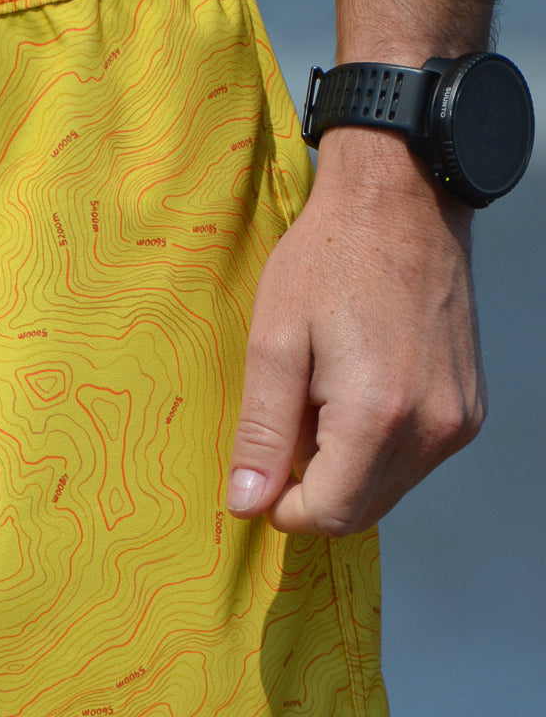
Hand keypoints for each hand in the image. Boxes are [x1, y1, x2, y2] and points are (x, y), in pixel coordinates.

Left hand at [226, 128, 486, 536]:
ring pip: (386, 491)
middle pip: (360, 512)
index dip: (284, 507)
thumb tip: (248, 504)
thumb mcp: (273, 343)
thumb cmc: (329, 260)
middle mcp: (431, 428)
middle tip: (294, 420)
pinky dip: (377, 447)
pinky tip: (360, 390)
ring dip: (345, 467)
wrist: (403, 200)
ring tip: (327, 396)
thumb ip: (261, 433)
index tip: (265, 467)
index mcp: (378, 416)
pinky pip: (413, 460)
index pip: (328, 516)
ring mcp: (458, 420)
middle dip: (315, 488)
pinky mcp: (468, 409)